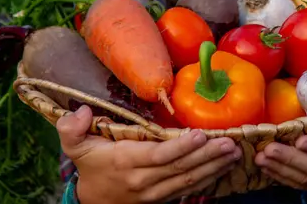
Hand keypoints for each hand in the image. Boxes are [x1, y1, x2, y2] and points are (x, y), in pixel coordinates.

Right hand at [57, 106, 241, 203]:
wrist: (93, 200)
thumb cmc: (90, 165)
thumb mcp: (75, 146)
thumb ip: (71, 128)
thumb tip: (82, 111)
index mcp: (125, 161)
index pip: (158, 155)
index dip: (180, 147)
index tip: (200, 135)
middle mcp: (143, 179)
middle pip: (180, 168)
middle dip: (208, 156)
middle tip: (230, 143)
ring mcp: (156, 192)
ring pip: (189, 180)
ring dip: (214, 167)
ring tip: (234, 153)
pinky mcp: (164, 198)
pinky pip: (190, 189)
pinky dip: (209, 178)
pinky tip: (225, 166)